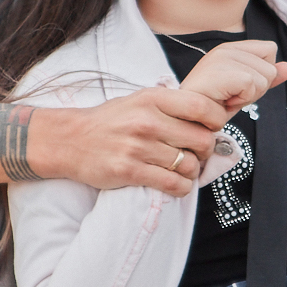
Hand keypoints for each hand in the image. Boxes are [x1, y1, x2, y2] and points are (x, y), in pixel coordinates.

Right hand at [35, 87, 228, 197]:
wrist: (70, 140)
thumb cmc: (110, 121)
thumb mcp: (139, 101)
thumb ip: (170, 105)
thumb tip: (209, 115)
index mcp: (153, 99)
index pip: (202, 107)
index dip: (216, 121)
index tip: (211, 128)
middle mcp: (147, 121)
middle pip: (202, 140)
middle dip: (205, 151)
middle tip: (197, 154)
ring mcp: (138, 147)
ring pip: (189, 165)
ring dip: (191, 172)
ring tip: (181, 169)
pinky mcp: (130, 172)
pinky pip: (172, 184)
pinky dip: (181, 187)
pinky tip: (174, 183)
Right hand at [180, 40, 286, 115]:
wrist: (188, 123)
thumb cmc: (213, 108)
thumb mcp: (245, 92)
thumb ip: (266, 78)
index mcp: (230, 48)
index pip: (270, 50)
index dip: (261, 75)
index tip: (238, 88)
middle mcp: (225, 49)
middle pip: (270, 66)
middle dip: (256, 90)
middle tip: (231, 98)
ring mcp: (220, 59)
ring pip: (264, 77)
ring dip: (248, 97)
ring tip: (226, 100)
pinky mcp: (219, 72)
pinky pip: (252, 85)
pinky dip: (242, 100)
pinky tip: (224, 102)